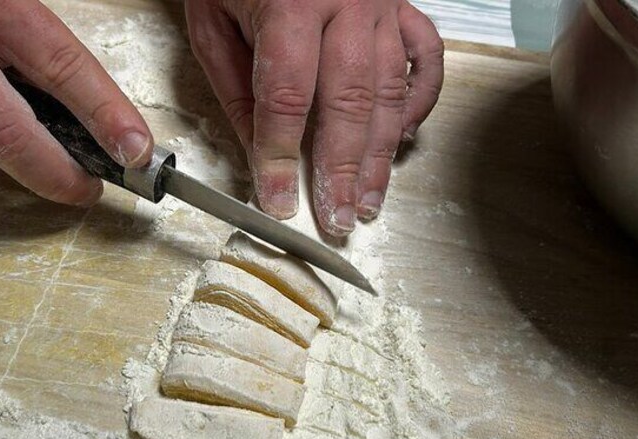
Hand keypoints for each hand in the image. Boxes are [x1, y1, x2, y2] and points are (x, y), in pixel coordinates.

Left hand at [186, 0, 443, 235]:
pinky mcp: (402, 4)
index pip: (285, 97)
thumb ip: (236, 85)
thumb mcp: (213, 19)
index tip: (277, 200)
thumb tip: (258, 151)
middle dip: (341, 168)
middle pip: (348, 102)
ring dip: (379, 154)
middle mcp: (345, 3)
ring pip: (389, 90)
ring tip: (367, 201)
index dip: (281, 155)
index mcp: (289, 3)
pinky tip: (404, 140)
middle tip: (336, 218)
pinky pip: (424, 58)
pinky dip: (419, 102)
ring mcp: (381, 4)